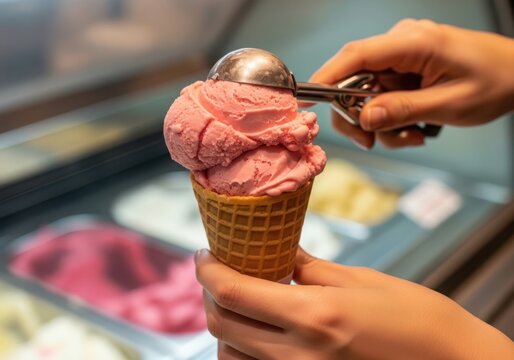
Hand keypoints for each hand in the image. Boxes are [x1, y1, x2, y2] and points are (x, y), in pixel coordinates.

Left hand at [195, 248, 513, 359]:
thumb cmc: (418, 319)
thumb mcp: (361, 281)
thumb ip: (310, 271)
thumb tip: (278, 256)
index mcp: (314, 317)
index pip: (234, 293)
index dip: (208, 271)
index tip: (204, 255)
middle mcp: (299, 356)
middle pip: (222, 326)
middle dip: (211, 294)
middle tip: (219, 271)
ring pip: (231, 356)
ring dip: (225, 325)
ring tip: (239, 300)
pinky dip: (244, 351)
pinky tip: (258, 332)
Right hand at [309, 19, 513, 148]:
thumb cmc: (496, 82)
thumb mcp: (449, 104)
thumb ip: (403, 110)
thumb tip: (364, 118)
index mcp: (413, 42)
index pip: (356, 56)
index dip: (327, 77)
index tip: (306, 98)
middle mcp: (401, 45)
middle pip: (353, 80)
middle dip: (358, 115)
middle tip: (371, 141)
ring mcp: (401, 57)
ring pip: (366, 94)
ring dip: (380, 123)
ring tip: (410, 136)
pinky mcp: (404, 70)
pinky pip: (382, 97)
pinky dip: (391, 119)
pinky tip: (414, 128)